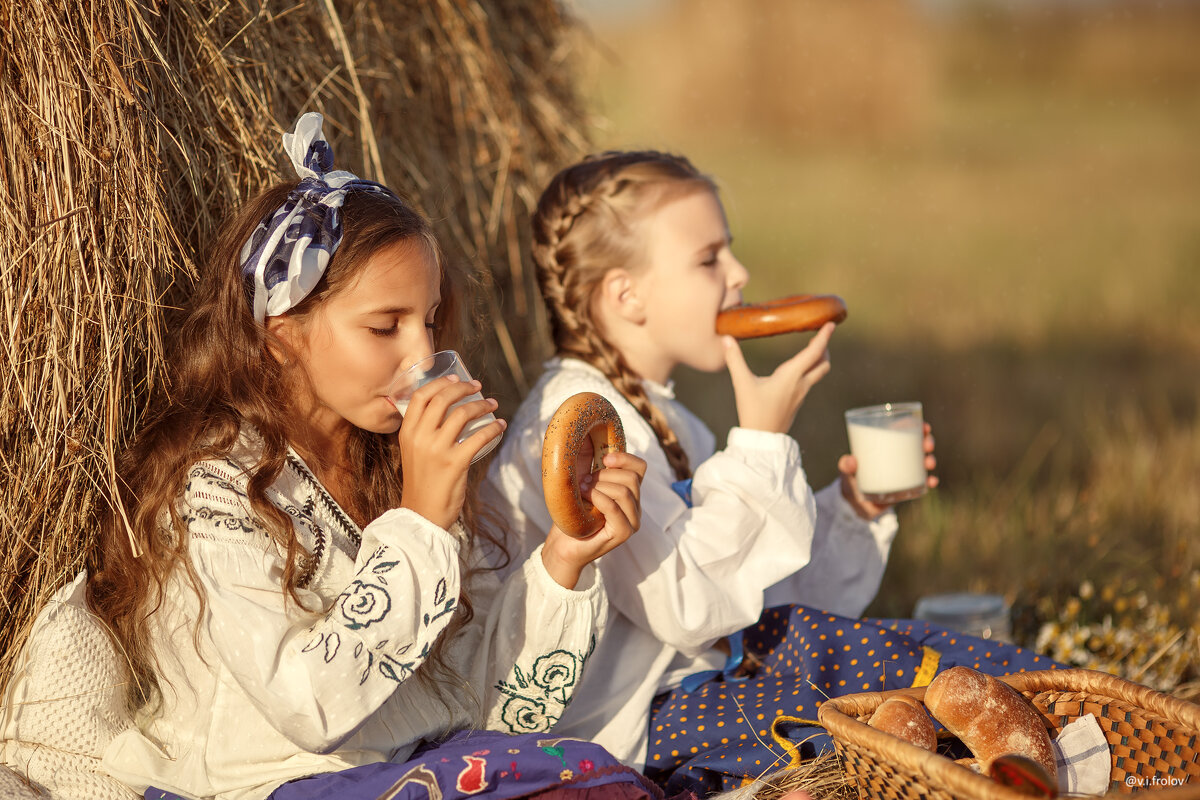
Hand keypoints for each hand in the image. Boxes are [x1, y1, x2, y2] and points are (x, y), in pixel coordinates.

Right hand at [397, 375, 505, 529]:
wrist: (421, 515)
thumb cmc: (422, 483)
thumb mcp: (413, 453)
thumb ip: (424, 434)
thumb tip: (449, 414)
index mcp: (407, 433)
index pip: (421, 396)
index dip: (440, 383)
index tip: (456, 378)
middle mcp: (419, 438)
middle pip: (443, 399)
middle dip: (464, 387)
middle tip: (478, 387)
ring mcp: (437, 450)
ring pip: (463, 414)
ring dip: (482, 405)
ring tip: (493, 404)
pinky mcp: (455, 463)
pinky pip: (479, 437)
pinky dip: (493, 427)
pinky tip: (500, 425)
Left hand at [541, 451, 647, 588]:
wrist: (562, 545)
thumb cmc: (572, 514)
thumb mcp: (584, 484)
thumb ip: (593, 466)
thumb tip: (588, 437)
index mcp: (630, 493)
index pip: (640, 467)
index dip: (624, 458)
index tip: (604, 459)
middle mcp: (636, 507)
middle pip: (632, 478)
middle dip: (605, 475)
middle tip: (584, 483)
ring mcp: (632, 522)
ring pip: (625, 491)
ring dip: (599, 487)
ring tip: (582, 492)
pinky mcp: (623, 533)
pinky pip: (615, 507)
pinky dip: (598, 498)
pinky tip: (586, 500)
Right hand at [724, 322, 834, 433]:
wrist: (761, 439)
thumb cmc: (753, 411)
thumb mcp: (742, 384)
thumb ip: (735, 360)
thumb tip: (726, 339)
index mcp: (791, 375)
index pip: (814, 352)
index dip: (824, 336)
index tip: (831, 324)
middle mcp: (801, 384)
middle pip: (823, 363)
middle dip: (824, 348)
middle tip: (820, 336)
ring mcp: (801, 395)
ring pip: (818, 374)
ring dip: (818, 360)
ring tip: (810, 352)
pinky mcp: (796, 403)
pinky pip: (809, 383)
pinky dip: (809, 372)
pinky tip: (797, 373)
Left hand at [838, 422, 937, 518]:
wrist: (855, 507)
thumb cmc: (850, 483)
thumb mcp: (846, 474)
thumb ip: (845, 467)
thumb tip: (850, 460)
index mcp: (885, 447)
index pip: (903, 432)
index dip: (917, 426)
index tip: (924, 426)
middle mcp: (897, 458)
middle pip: (918, 445)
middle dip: (927, 442)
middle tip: (927, 445)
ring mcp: (904, 473)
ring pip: (923, 462)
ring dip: (930, 459)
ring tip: (929, 463)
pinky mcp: (907, 488)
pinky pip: (922, 483)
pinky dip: (929, 481)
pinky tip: (931, 481)